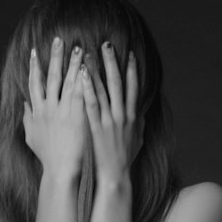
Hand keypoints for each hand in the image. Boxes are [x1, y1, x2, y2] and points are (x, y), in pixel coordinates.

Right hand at [22, 39, 88, 180]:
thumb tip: (24, 105)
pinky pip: (82, 92)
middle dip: (54, 57)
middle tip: (58, 39)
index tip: (34, 51)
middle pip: (50, 77)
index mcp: (38, 111)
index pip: (34, 83)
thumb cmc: (48, 159)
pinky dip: (86, 79)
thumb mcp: (32, 138)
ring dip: (73, 63)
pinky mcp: (77, 117)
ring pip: (68, 81)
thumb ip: (28, 119)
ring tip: (78, 47)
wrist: (61, 172)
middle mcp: (48, 108)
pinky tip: (91, 68)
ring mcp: (63, 111)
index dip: (33, 66)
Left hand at [80, 41, 144, 184]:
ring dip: (96, 70)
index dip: (131, 69)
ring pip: (102, 90)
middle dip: (112, 62)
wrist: (116, 177)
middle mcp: (122, 115)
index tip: (128, 54)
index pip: (133, 88)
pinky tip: (80, 75)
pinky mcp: (96, 127)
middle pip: (117, 83)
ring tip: (88, 53)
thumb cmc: (125, 159)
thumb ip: (138, 123)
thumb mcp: (138, 139)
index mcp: (132, 116)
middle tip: (106, 44)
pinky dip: (86, 88)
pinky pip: (90, 104)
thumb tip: (141, 112)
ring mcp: (109, 121)